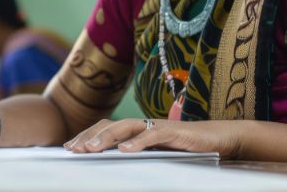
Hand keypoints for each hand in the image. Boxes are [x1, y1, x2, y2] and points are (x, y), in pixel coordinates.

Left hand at [63, 118, 242, 158]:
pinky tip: (125, 151)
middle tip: (72, 149)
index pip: (106, 129)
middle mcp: (143, 125)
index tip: (68, 147)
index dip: (86, 136)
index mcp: (136, 131)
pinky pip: (151, 136)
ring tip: (90, 149)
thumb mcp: (157, 155)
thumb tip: (113, 162)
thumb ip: (138, 156)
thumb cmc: (186, 149)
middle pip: (109, 125)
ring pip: (125, 127)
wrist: (218, 139)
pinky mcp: (173, 132)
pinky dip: (137, 142)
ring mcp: (157, 126)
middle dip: (89, 136)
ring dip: (106, 138)